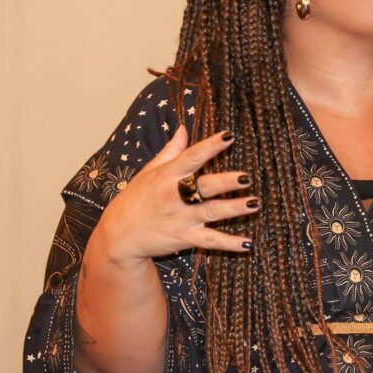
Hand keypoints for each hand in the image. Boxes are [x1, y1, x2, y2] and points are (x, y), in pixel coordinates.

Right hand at [92, 125, 258, 261]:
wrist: (117, 235)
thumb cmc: (134, 199)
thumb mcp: (149, 172)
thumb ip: (171, 151)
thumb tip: (184, 128)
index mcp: (167, 175)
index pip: (192, 157)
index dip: (211, 146)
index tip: (230, 136)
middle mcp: (176, 196)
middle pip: (204, 186)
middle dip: (226, 182)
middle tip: (246, 177)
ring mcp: (181, 218)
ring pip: (212, 212)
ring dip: (234, 209)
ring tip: (254, 203)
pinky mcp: (184, 238)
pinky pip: (210, 241)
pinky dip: (230, 243)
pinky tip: (248, 243)